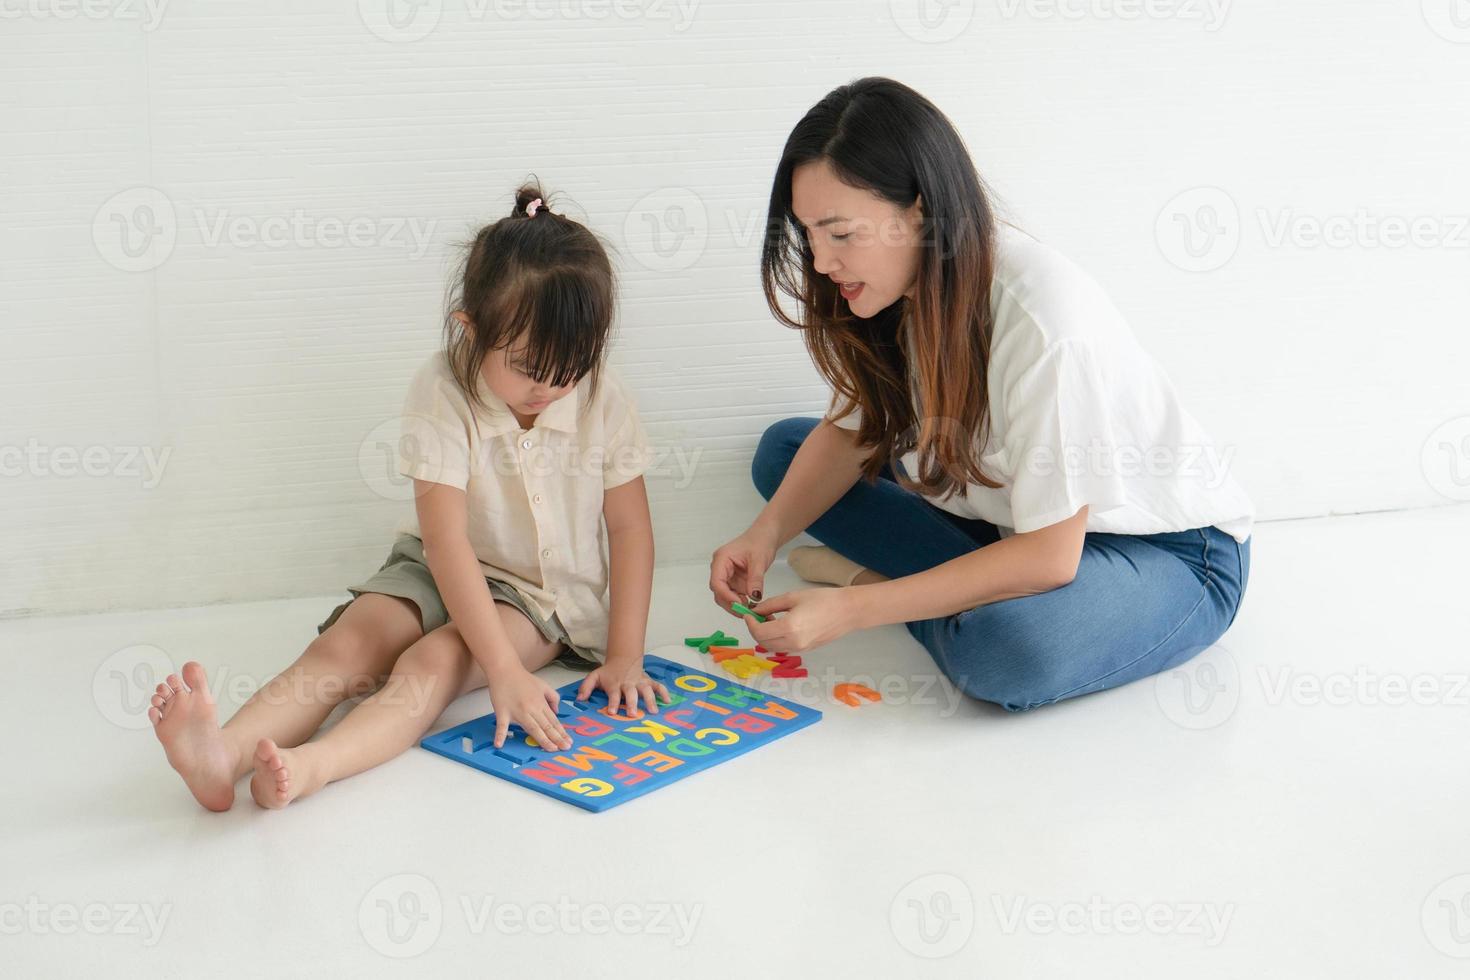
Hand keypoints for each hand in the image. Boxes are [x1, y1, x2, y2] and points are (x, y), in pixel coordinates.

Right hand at [487, 668, 572, 750]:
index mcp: (541, 703)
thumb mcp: (544, 685)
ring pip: (532, 728)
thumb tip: (557, 712)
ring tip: (550, 749)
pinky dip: (500, 735)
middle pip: (546, 726)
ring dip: (542, 739)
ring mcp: (517, 712)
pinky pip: (501, 726)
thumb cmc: (523, 678)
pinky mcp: (502, 713)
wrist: (505, 670)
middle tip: (565, 748)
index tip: (568, 742)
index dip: (561, 732)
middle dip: (557, 738)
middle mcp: (531, 709)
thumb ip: (553, 698)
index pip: (554, 721)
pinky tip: (499, 744)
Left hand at [576, 657, 671, 715]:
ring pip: (646, 690)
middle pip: (631, 693)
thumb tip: (579, 699)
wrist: (623, 659)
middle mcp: (628, 683)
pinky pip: (657, 686)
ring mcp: (639, 682)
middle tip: (632, 714)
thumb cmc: (609, 672)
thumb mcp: (594, 676)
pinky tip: (667, 701)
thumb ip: (586, 687)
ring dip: (650, 700)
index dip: (612, 702)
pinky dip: (663, 692)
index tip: (612, 712)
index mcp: (614, 684)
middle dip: (632, 703)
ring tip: (653, 711)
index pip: (613, 694)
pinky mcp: (648, 681)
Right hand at [710, 521, 780, 611]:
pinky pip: (734, 595)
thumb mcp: (759, 560)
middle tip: (746, 612)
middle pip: (718, 592)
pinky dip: (741, 602)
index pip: (717, 582)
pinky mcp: (733, 581)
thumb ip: (755, 579)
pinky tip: (751, 605)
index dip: (726, 595)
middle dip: (730, 603)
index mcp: (721, 559)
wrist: (765, 536)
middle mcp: (720, 568)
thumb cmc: (760, 541)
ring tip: (750, 609)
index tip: (740, 604)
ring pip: (725, 596)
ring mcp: (726, 575)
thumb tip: (754, 597)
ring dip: (736, 605)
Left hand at [745, 587, 861, 653]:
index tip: (748, 614)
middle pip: (763, 643)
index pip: (759, 632)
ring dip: (765, 636)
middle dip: (755, 630)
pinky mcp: (806, 650)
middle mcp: (793, 643)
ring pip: (772, 648)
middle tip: (756, 616)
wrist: (848, 611)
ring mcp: (800, 649)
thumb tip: (755, 610)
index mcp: (789, 628)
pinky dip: (775, 639)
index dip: (750, 623)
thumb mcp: (793, 597)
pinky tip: (779, 626)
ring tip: (769, 620)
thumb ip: (771, 605)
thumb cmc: (823, 600)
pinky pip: (783, 648)